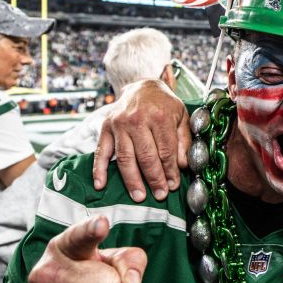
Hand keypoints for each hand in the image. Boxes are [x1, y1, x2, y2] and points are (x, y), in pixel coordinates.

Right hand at [93, 79, 189, 201]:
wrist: (142, 86)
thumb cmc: (164, 105)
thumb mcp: (181, 117)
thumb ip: (184, 141)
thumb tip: (182, 166)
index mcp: (159, 116)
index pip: (165, 151)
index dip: (170, 171)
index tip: (173, 185)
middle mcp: (137, 119)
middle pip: (146, 156)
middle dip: (154, 179)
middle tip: (160, 195)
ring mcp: (119, 124)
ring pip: (125, 158)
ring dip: (132, 180)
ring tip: (139, 196)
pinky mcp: (105, 128)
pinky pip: (100, 152)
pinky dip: (98, 170)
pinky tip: (100, 185)